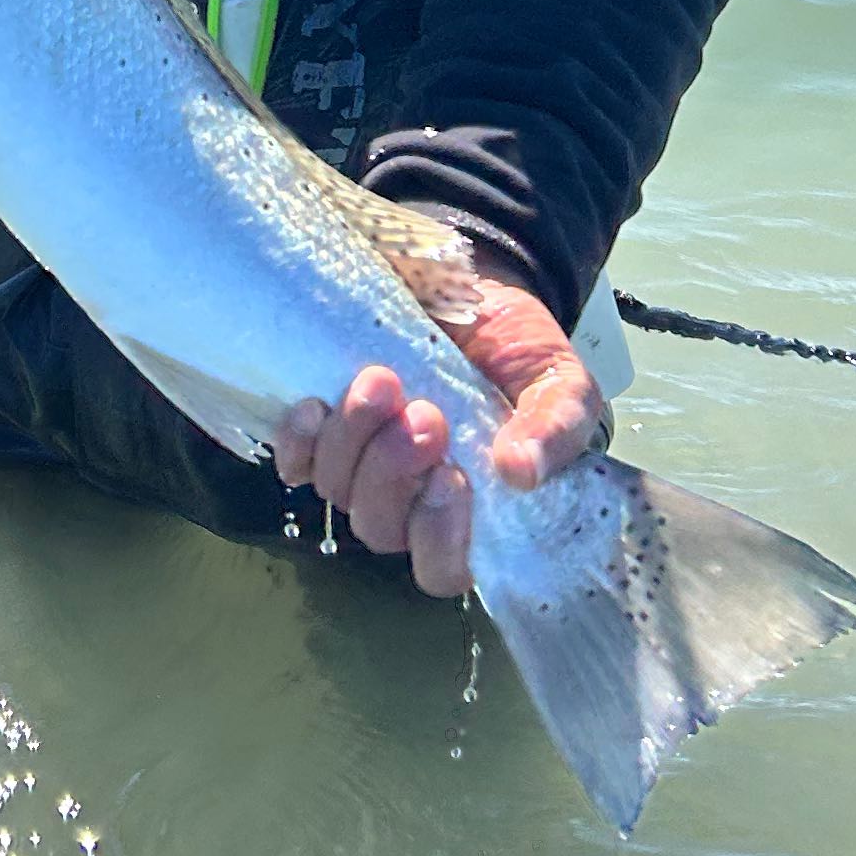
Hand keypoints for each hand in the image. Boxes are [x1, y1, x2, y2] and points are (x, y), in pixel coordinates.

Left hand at [271, 281, 604, 598]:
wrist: (475, 286)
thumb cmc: (520, 350)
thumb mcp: (561, 383)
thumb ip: (557, 428)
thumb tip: (522, 473)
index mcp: (475, 509)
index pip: (443, 568)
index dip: (438, 539)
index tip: (450, 476)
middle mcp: (412, 499)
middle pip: (380, 527)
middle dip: (393, 473)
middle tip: (424, 414)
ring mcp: (364, 466)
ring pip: (337, 490)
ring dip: (354, 441)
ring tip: (381, 381)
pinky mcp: (327, 432)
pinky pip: (295, 462)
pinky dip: (299, 440)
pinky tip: (316, 404)